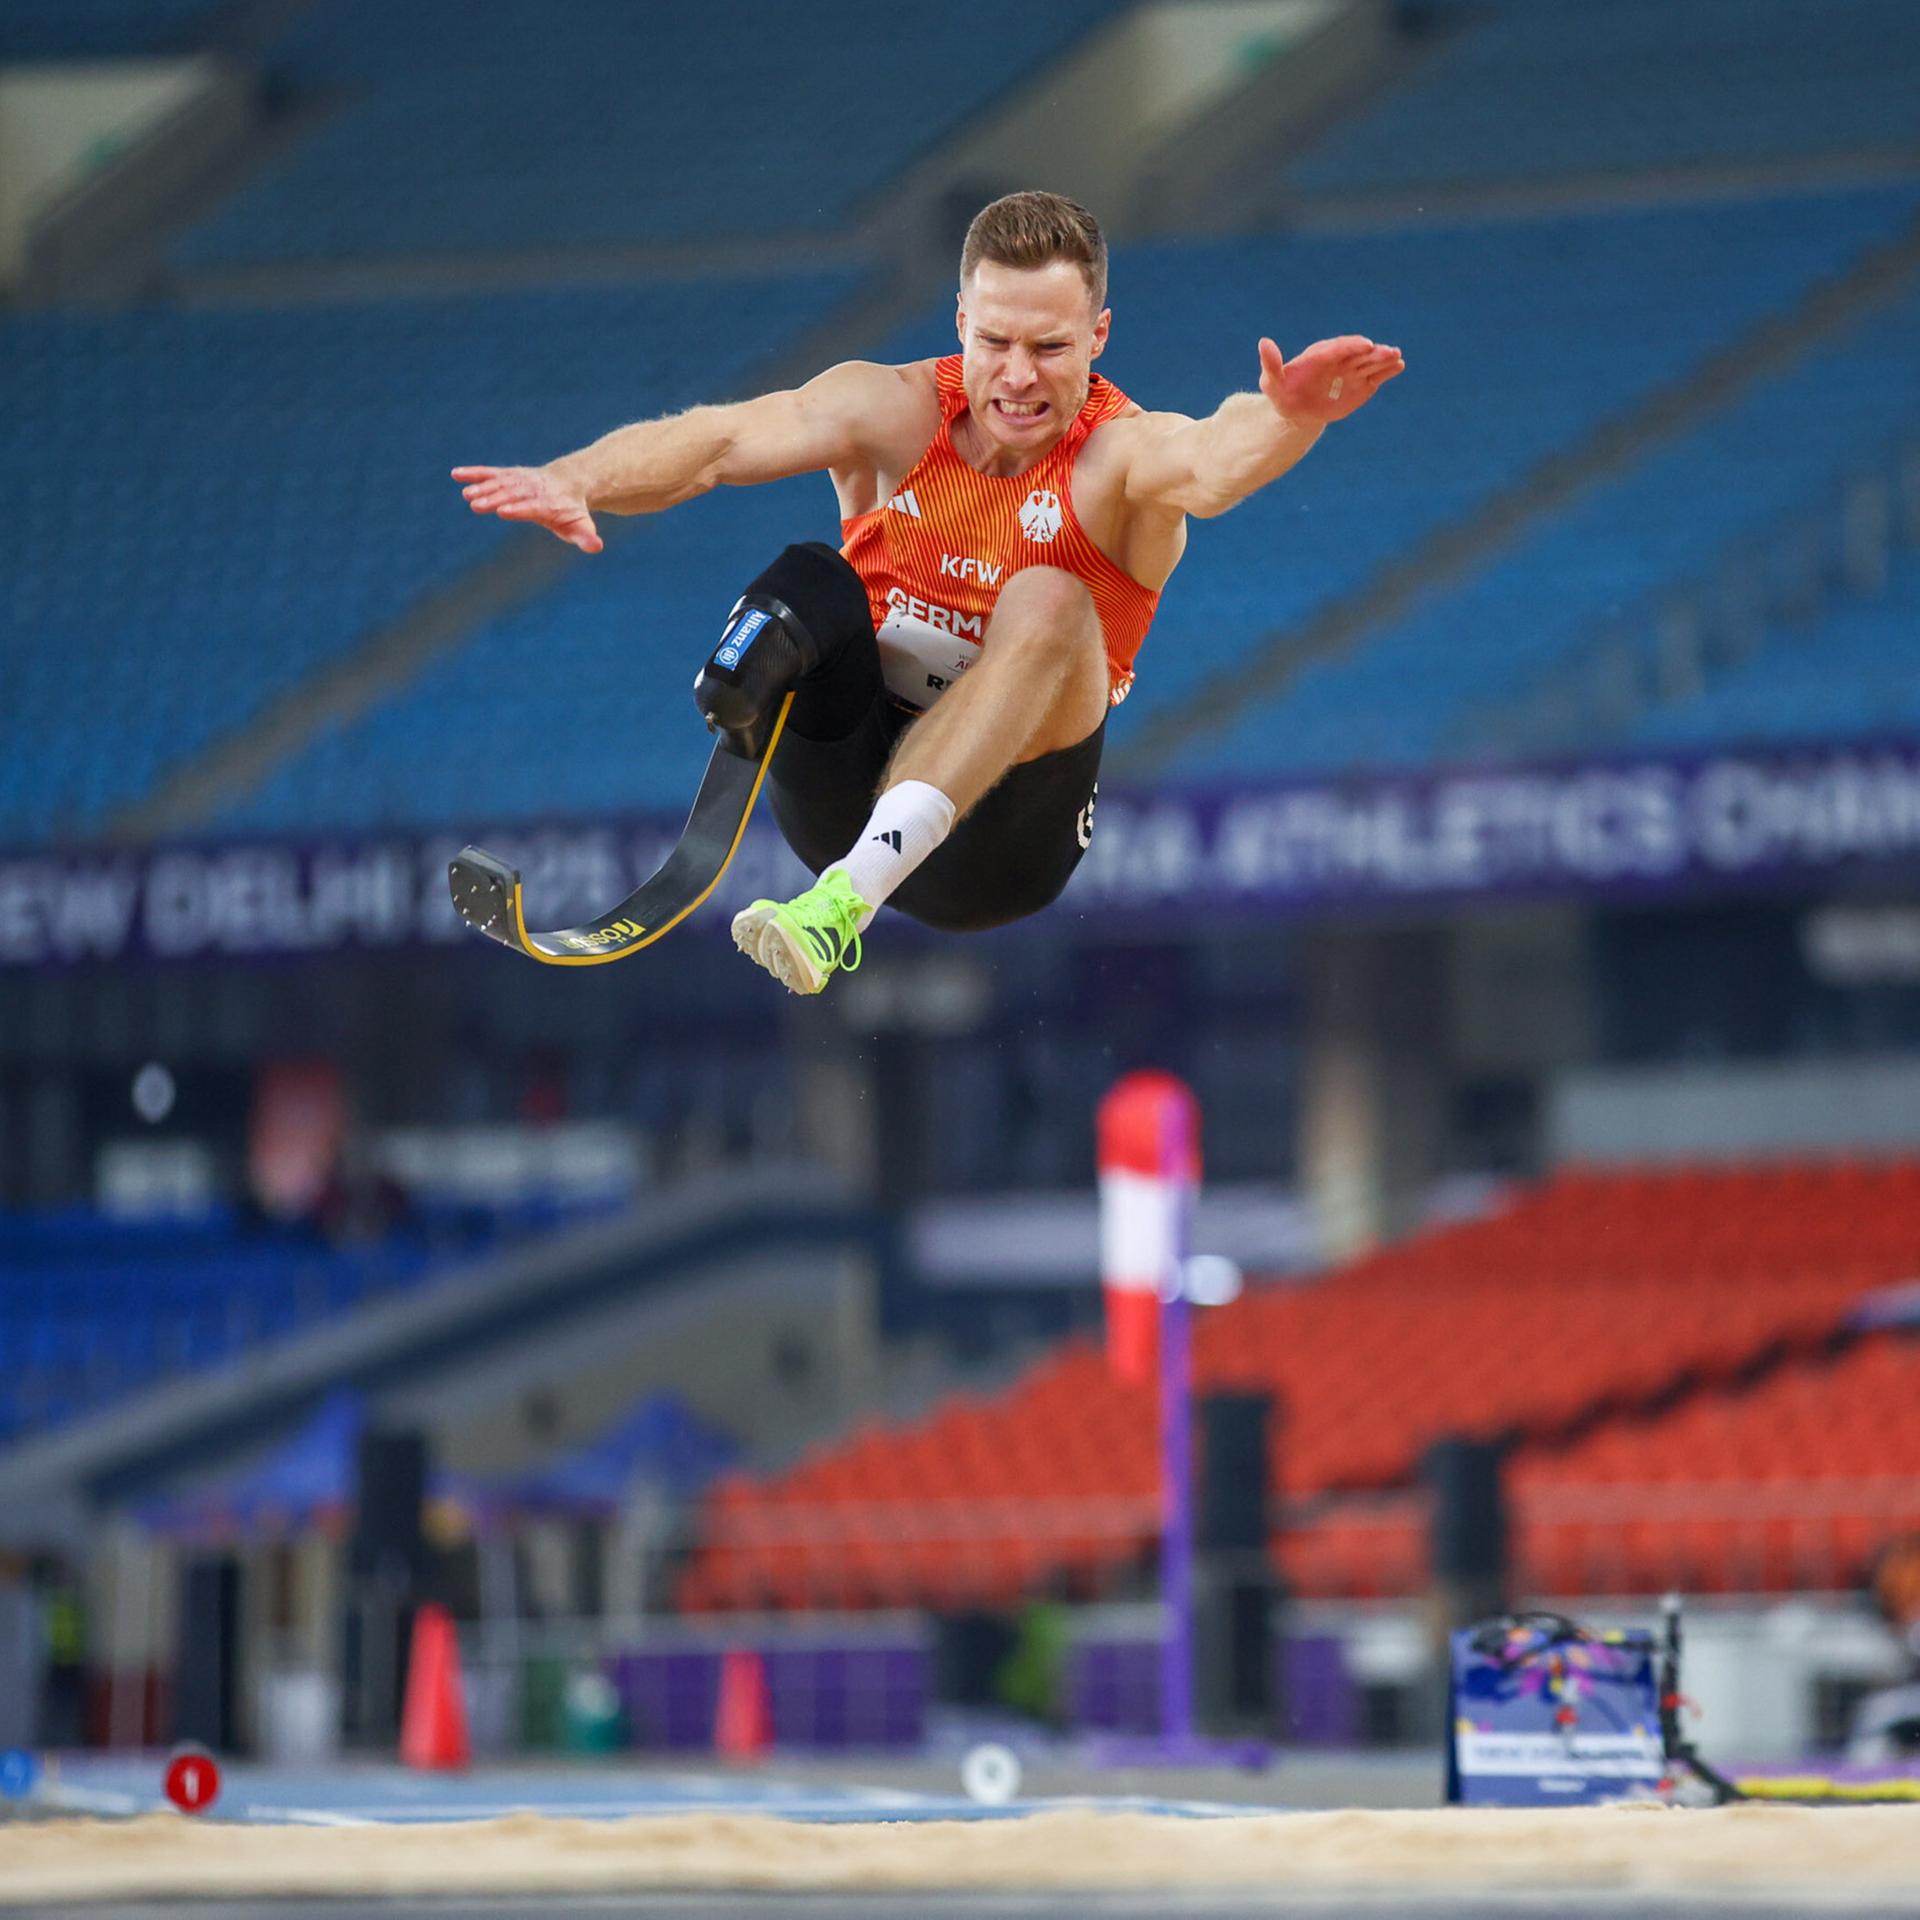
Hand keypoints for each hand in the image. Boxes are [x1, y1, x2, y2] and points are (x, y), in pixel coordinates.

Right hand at [452, 464, 602, 553]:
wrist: (568, 483)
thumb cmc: (573, 511)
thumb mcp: (581, 526)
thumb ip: (586, 537)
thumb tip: (596, 547)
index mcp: (548, 504)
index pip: (531, 506)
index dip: (518, 508)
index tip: (503, 511)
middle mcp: (532, 490)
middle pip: (511, 494)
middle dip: (494, 499)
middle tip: (477, 505)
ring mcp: (519, 481)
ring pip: (500, 483)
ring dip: (482, 488)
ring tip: (466, 495)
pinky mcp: (509, 475)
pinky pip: (491, 473)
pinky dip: (474, 473)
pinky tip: (456, 474)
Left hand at [1258, 335, 1403, 425]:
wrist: (1297, 411)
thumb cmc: (1283, 393)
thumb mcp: (1272, 382)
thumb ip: (1271, 364)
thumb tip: (1263, 342)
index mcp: (1321, 354)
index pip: (1339, 347)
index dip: (1352, 346)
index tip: (1365, 345)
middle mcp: (1340, 359)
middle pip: (1359, 353)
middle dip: (1373, 352)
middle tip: (1388, 351)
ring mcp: (1353, 370)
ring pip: (1370, 363)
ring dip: (1384, 359)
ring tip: (1397, 358)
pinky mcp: (1362, 384)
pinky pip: (1376, 376)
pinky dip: (1387, 371)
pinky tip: (1399, 366)